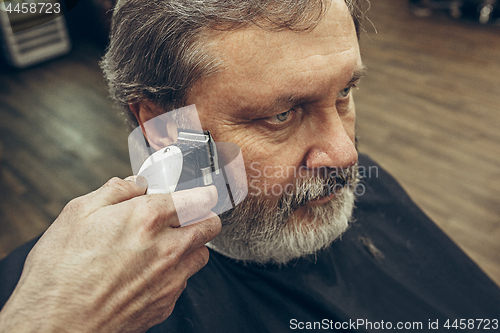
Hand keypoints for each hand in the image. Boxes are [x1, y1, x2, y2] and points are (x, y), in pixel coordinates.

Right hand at [0, 176, 220, 332]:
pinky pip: (184, 281)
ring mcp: (170, 279)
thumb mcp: (78, 213)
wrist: (54, 325)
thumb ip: (115, 191)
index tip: (200, 194)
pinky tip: (148, 272)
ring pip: (202, 254)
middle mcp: (167, 248)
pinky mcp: (166, 303)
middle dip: (202, 216)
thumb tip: (137, 183)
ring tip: (164, 245)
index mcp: (147, 218)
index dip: (201, 193)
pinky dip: (174, 272)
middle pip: (210, 225)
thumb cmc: (60, 271)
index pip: (198, 198)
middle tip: (186, 216)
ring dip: (190, 245)